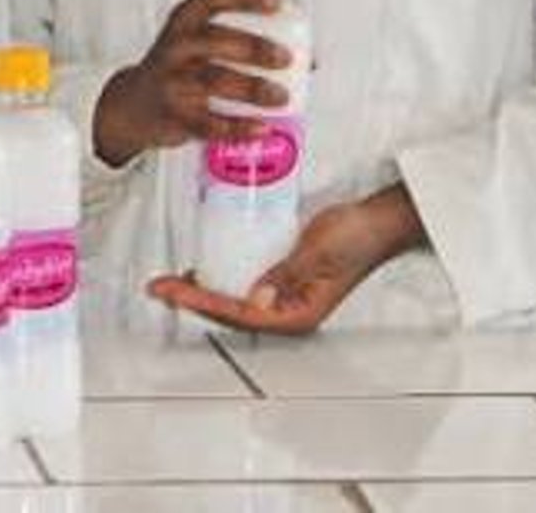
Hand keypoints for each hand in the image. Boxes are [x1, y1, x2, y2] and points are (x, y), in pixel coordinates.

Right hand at [92, 0, 293, 167]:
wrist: (133, 105)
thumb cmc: (178, 70)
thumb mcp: (196, 44)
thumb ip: (240, 43)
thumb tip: (305, 59)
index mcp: (183, 23)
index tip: (275, 0)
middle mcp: (175, 48)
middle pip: (215, 40)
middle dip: (254, 48)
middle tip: (286, 58)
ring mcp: (172, 82)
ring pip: (214, 80)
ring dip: (252, 88)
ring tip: (280, 96)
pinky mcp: (174, 116)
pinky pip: (209, 122)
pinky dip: (239, 126)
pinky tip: (260, 125)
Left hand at [149, 184, 425, 334]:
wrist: (376, 220)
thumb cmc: (355, 237)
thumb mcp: (317, 253)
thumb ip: (286, 275)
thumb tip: (255, 300)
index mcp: (298, 314)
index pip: (238, 314)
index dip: (200, 303)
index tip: (172, 291)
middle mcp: (289, 310)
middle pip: (230, 312)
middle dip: (192, 300)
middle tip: (158, 287)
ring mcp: (285, 295)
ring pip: (233, 300)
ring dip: (202, 292)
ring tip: (171, 284)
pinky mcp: (282, 278)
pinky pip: (243, 283)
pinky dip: (220, 279)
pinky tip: (202, 270)